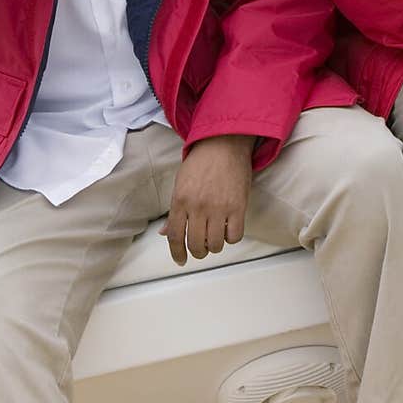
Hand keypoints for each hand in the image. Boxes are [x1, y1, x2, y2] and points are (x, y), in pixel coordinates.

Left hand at [160, 135, 255, 266]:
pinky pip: (234, 236)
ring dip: (215, 246)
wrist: (225, 143)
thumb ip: (174, 210)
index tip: (180, 260)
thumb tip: (164, 233)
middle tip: (201, 248)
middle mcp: (198, 206)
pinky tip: (229, 229)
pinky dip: (231, 238)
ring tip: (216, 237)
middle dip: (197, 252)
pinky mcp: (238, 207)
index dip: (177, 252)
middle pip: (195, 244)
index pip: (174, 236)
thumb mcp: (181, 183)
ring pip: (215, 244)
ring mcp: (219, 207)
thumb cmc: (201, 162)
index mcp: (180, 200)